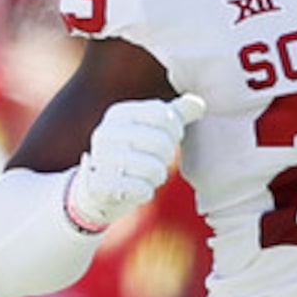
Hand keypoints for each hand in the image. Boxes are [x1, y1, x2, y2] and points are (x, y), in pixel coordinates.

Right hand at [65, 93, 205, 232]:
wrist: (97, 191)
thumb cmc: (133, 155)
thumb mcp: (153, 130)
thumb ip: (176, 114)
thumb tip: (199, 103)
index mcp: (119, 114)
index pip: (164, 115)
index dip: (175, 130)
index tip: (168, 139)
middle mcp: (106, 132)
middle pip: (162, 142)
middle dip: (166, 157)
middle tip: (156, 161)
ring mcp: (101, 159)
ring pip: (153, 168)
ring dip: (156, 176)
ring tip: (145, 175)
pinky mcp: (99, 186)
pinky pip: (141, 189)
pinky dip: (145, 192)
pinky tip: (135, 189)